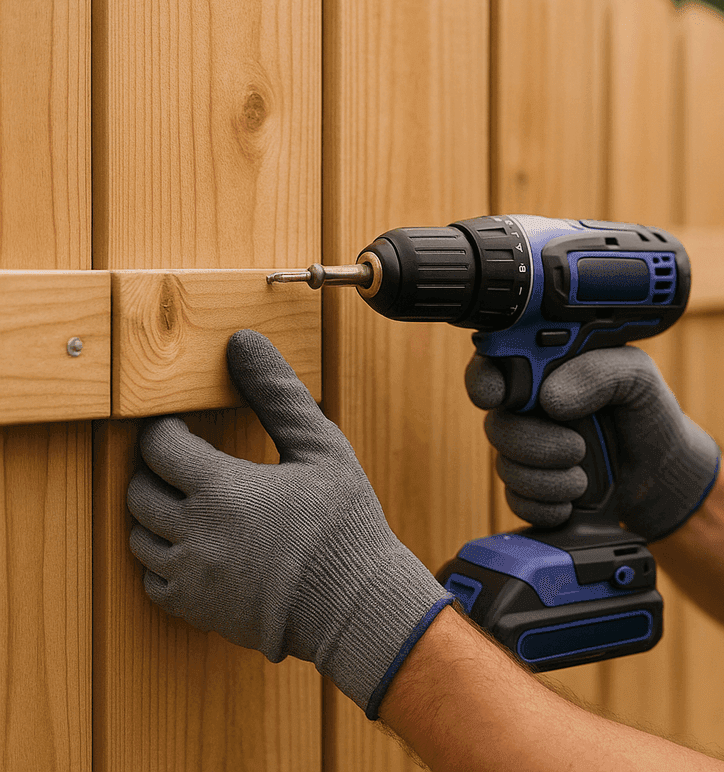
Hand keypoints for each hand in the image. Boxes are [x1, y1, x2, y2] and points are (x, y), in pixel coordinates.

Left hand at [126, 329, 452, 718]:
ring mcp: (191, 576)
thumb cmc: (344, 524)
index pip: (158, 447)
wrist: (356, 605)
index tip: (181, 427)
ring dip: (155, 515)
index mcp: (220, 489)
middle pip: (139, 491)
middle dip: (155, 471)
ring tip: (190, 502)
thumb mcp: (320, 448)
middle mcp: (193, 533)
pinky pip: (153, 580)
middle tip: (183, 463)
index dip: (164, 431)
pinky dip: (164, 559)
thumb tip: (243, 341)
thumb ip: (277, 394)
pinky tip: (198, 545)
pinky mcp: (197, 609)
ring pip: (139, 537)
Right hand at [465, 346, 719, 540]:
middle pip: (497, 424)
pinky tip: (573, 500)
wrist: (661, 472)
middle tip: (577, 448)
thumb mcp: (636, 376)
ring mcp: (528, 449)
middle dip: (534, 442)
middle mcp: (529, 408)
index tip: (497, 396)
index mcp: (547, 369)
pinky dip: (546, 505)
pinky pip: (516, 500)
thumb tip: (551, 397)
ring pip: (505, 465)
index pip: (495, 364)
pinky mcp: (532, 488)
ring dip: (547, 478)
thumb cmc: (647, 413)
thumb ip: (599, 372)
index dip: (485, 379)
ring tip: (584, 478)